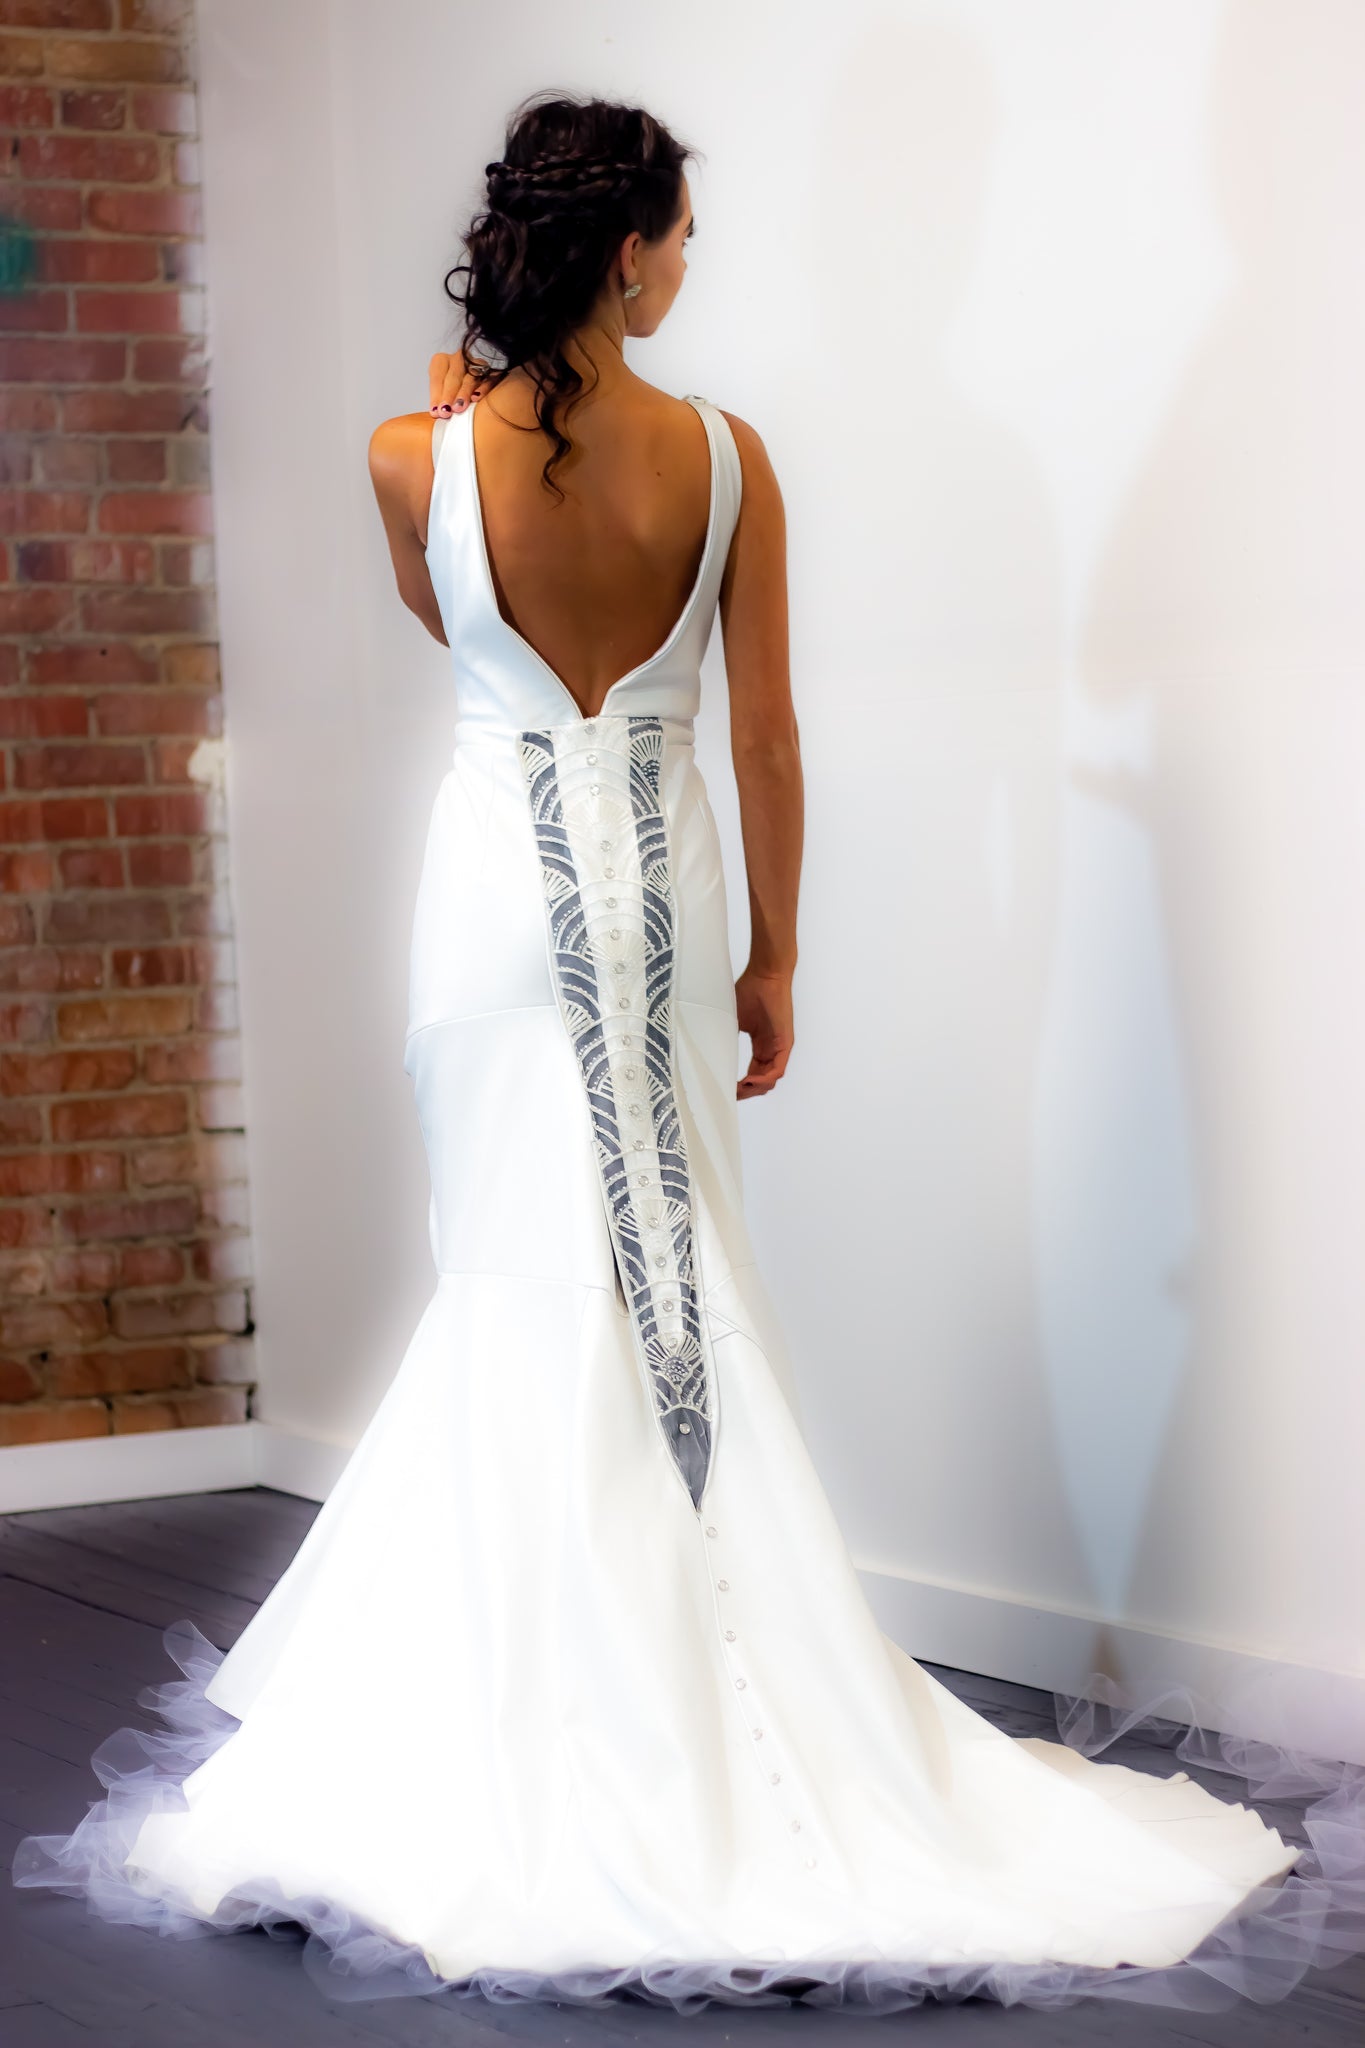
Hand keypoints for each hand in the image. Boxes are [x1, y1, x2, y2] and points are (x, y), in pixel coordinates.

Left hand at [428, 348, 494, 416]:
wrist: (478, 401)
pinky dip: (483, 389)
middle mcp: (459, 360)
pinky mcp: (492, 374)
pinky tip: (476, 398)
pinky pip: (488, 380)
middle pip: (454, 375)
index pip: (437, 375)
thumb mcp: (441, 397)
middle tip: (445, 412)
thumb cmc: (452, 399)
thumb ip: (438, 402)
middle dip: (449, 394)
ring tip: (459, 408)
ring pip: (470, 377)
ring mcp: (476, 365)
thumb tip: (434, 413)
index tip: (435, 411)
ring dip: (463, 393)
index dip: (436, 394)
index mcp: (442, 362)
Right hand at [735, 965, 793, 1099]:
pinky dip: (763, 1079)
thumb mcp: (734, 1020)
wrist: (765, 976)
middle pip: (762, 1082)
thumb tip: (709, 1050)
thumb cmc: (750, 992)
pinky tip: (749, 1082)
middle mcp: (771, 1050)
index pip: (753, 1074)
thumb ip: (726, 1037)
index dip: (741, 1086)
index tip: (726, 1090)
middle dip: (746, 1092)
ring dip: (754, 1089)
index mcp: (761, 1046)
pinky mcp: (785, 1044)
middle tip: (730, 1095)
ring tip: (738, 1091)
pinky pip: (777, 1070)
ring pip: (770, 1080)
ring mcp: (779, 1048)